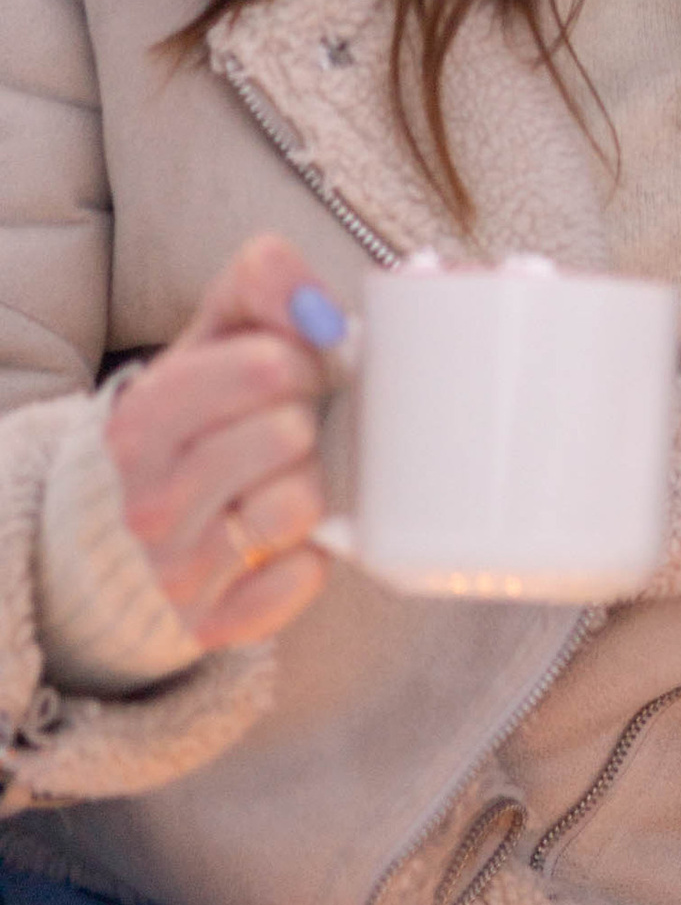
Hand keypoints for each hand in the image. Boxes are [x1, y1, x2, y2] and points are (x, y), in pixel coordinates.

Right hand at [106, 236, 346, 652]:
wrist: (162, 515)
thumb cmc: (213, 410)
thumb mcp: (222, 330)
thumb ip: (262, 282)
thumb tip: (315, 309)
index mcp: (141, 419)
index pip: (266, 367)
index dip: (304, 360)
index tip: (295, 370)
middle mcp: (146, 500)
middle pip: (287, 436)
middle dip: (309, 423)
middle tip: (293, 430)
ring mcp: (175, 569)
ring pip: (298, 508)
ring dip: (314, 487)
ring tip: (287, 480)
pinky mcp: (213, 622)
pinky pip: (303, 578)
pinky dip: (313, 556)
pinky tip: (288, 539)